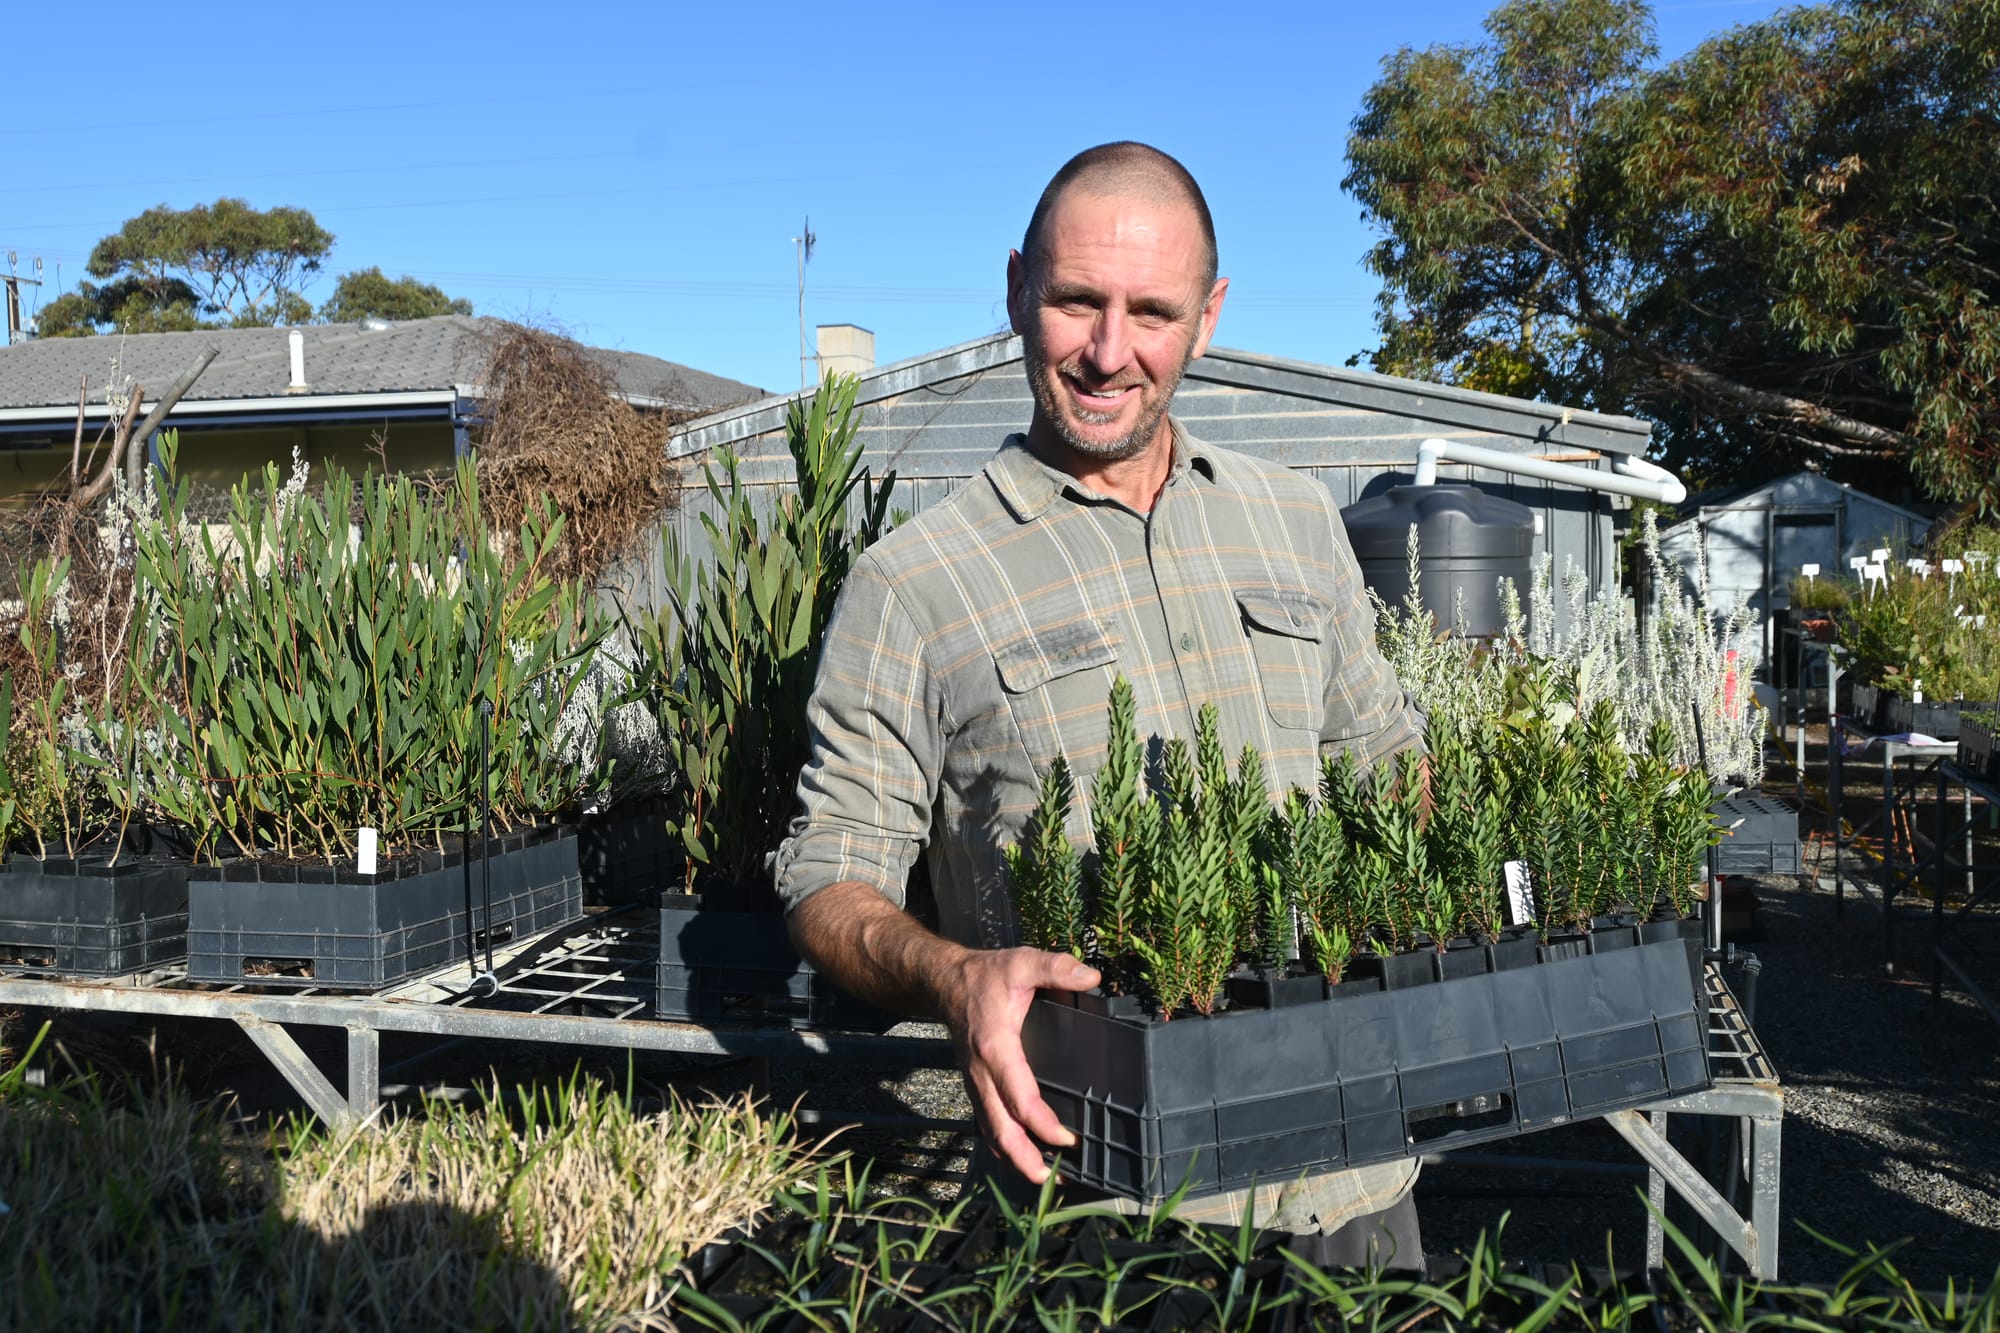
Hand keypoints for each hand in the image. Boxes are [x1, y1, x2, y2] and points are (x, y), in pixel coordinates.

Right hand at [935, 947, 1099, 1183]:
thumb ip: (1056, 968)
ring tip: (1045, 1178)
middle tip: (1053, 1180)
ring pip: (991, 1131)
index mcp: (996, 1047)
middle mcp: (981, 1072)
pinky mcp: (975, 1085)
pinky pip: (987, 1122)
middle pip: (999, 1129)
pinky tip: (1024, 1155)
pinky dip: (1004, 1144)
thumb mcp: (1021, 962)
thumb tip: (1092, 977)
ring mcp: (975, 1082)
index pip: (1018, 1098)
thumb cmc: (985, 975)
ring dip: (1014, 1158)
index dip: (1042, 1124)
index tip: (1067, 1140)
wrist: (942, 981)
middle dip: (1025, 1160)